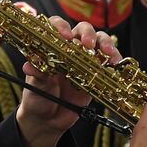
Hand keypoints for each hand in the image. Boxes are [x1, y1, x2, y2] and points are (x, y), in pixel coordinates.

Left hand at [15, 17, 120, 146]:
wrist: (48, 120)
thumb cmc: (37, 98)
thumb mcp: (35, 86)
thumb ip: (37, 74)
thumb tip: (31, 65)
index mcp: (52, 47)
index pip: (57, 26)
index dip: (62, 26)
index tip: (65, 36)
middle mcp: (69, 50)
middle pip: (82, 30)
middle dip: (88, 34)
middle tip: (89, 45)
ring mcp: (85, 61)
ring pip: (99, 42)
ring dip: (105, 44)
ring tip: (108, 54)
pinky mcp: (96, 74)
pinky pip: (107, 62)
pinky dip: (114, 60)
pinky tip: (115, 64)